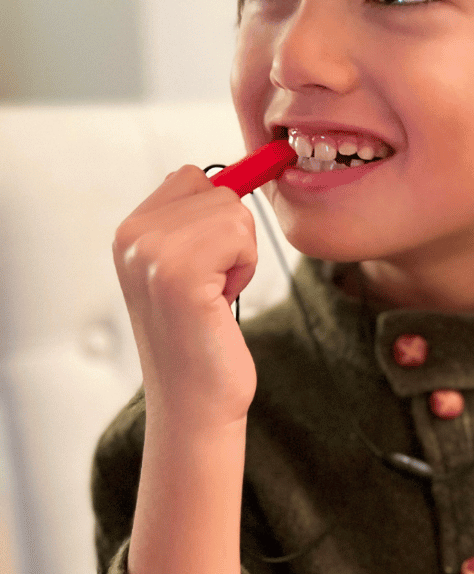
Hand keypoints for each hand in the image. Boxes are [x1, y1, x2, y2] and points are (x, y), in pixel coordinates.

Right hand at [113, 165, 258, 432]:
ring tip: (214, 296)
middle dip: (233, 237)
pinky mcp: (178, 273)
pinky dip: (245, 267)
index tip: (207, 264)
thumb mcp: (188, 265)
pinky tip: (219, 303)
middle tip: (211, 287)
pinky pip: (240, 235)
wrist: (196, 400)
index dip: (217, 217)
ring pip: (234, 211)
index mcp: (129, 231)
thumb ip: (195, 221)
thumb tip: (235, 173)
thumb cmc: (204, 335)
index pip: (192, 177)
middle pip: (218, 189)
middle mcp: (132, 236)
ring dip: (241, 255)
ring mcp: (151, 253)